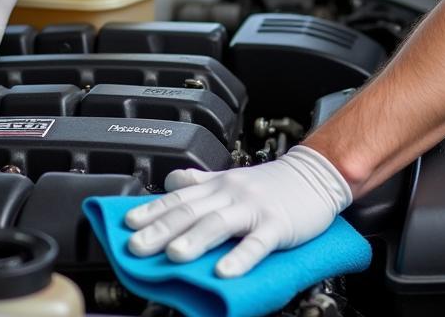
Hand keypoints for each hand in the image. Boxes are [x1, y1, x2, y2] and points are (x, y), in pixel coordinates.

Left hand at [124, 145, 351, 276]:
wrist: (317, 173)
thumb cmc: (273, 182)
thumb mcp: (232, 177)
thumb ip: (201, 182)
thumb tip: (169, 183)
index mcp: (218, 185)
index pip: (178, 196)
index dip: (151, 210)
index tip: (127, 224)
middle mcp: (230, 194)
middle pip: (191, 210)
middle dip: (161, 229)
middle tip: (136, 246)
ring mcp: (253, 208)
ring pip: (218, 223)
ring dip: (194, 240)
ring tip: (173, 256)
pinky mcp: (276, 225)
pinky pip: (256, 243)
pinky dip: (239, 258)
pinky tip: (225, 272)